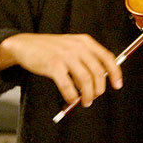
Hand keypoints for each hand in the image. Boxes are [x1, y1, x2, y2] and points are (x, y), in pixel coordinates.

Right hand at [0, 33, 122, 106]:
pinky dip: (72, 96)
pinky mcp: (53, 65)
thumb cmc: (50, 49)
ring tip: (85, 102)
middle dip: (99, 88)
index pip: (107, 57)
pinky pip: (68, 85)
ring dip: (88, 95)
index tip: (117, 85)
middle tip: (95, 97)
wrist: (24, 45)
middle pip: (98, 71)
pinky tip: (71, 99)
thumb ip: (85, 59)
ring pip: (85, 80)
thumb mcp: (71, 46)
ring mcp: (65, 55)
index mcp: (85, 41)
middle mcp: (77, 46)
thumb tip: (99, 80)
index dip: (115, 73)